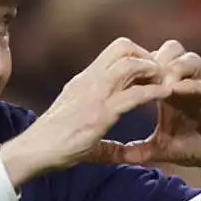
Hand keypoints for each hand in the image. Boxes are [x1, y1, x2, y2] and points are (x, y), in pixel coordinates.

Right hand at [1, 38, 169, 184]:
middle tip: (160, 73)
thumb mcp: (84, 134)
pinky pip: (134, 94)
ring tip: (166, 81)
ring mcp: (94, 93)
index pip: (114, 52)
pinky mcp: (100, 112)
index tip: (150, 72)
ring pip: (130, 63)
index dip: (137, 56)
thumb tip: (127, 154)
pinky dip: (154, 91)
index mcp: (84, 81)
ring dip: (153, 69)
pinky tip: (166, 94)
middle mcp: (89, 80)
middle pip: (123, 46)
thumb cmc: (54, 144)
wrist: (35, 151)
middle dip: (146, 55)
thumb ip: (109, 142)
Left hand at [109, 40, 200, 170]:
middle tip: (141, 75)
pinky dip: (188, 84)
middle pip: (171, 50)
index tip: (119, 76)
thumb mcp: (162, 149)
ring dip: (173, 67)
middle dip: (155, 57)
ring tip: (159, 82)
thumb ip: (140, 150)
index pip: (153, 62)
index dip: (137, 65)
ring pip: (189, 59)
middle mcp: (186, 83)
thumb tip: (117, 156)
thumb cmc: (197, 146)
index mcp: (171, 90)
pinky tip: (174, 91)